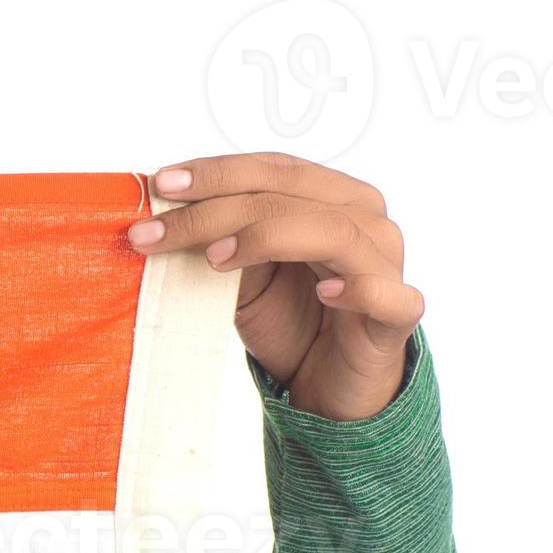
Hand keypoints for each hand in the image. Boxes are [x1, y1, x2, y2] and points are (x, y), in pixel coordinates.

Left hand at [128, 153, 422, 421]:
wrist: (326, 384)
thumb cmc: (289, 320)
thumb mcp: (240, 276)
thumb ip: (216, 241)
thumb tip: (158, 215)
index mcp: (330, 197)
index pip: (274, 168)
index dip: (217, 172)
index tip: (160, 184)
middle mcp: (364, 220)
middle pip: (291, 195)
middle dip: (216, 209)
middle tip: (156, 231)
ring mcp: (385, 264)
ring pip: (334, 232)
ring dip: (268, 237)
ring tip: (215, 257)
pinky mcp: (397, 315)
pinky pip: (387, 295)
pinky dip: (358, 288)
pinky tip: (325, 291)